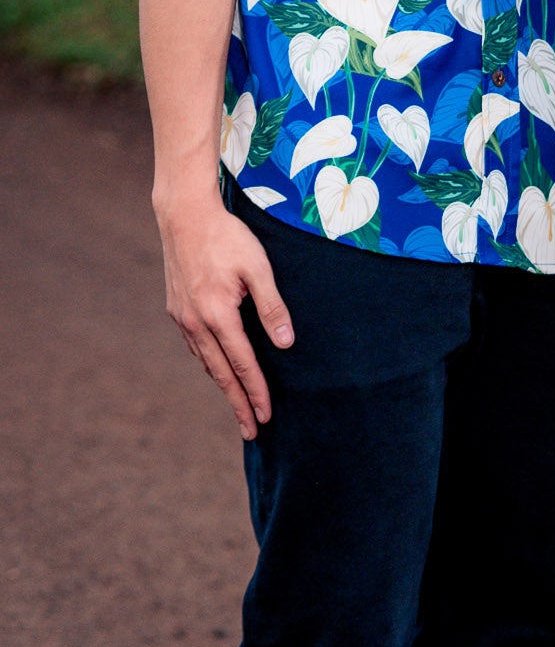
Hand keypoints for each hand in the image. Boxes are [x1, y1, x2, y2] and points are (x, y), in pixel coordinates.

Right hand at [155, 190, 293, 438]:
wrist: (184, 216)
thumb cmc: (228, 237)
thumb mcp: (258, 267)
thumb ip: (272, 306)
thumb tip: (285, 344)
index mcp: (217, 315)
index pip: (243, 365)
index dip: (256, 392)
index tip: (266, 417)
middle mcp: (196, 323)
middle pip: (221, 374)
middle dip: (237, 403)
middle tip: (251, 431)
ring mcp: (182, 317)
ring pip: (206, 362)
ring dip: (223, 385)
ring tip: (238, 405)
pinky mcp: (177, 309)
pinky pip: (196, 346)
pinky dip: (210, 363)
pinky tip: (219, 368)